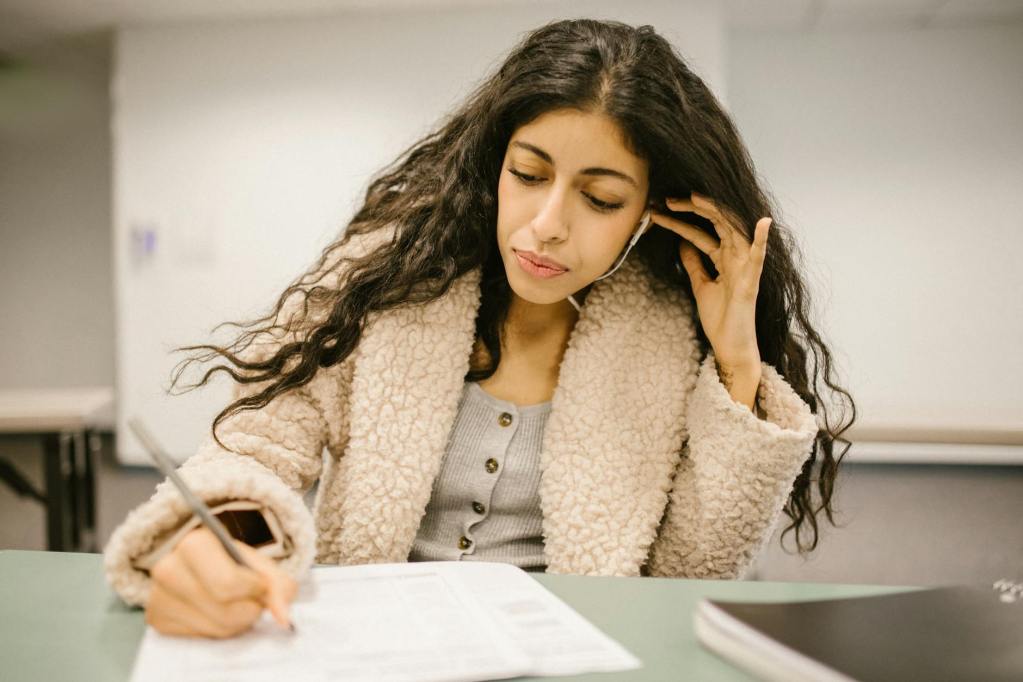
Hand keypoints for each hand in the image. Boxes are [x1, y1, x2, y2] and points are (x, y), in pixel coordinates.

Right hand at [146, 526, 297, 638]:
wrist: (199, 560)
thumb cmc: (231, 559)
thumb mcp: (257, 562)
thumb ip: (278, 585)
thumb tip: (283, 618)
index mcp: (194, 544)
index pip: (228, 584)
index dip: (254, 590)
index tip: (260, 584)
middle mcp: (168, 568)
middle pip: (224, 611)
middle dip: (249, 610)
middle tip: (251, 599)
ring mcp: (158, 595)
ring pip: (216, 628)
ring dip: (237, 623)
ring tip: (235, 604)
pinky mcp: (157, 618)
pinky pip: (201, 637)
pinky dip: (218, 629)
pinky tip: (214, 611)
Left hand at [650, 192, 769, 372]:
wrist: (729, 345)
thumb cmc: (719, 318)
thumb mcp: (700, 285)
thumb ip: (694, 264)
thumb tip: (683, 243)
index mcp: (723, 258)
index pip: (700, 232)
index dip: (681, 221)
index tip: (659, 212)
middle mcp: (735, 257)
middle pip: (716, 224)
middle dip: (693, 209)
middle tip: (669, 199)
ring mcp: (744, 267)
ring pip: (733, 230)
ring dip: (716, 212)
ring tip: (695, 197)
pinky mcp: (751, 281)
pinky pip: (759, 257)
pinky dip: (762, 240)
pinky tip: (763, 222)